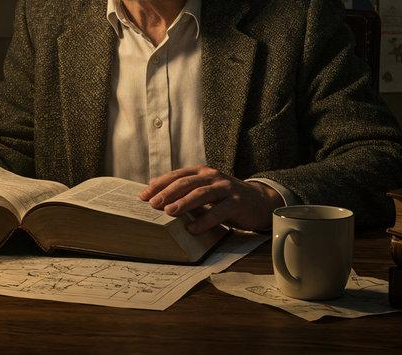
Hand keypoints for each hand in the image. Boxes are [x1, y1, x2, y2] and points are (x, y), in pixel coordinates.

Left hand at [139, 165, 283, 233]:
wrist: (258, 201)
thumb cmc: (226, 196)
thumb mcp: (206, 189)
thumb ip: (186, 190)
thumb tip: (156, 195)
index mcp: (203, 172)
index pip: (178, 176)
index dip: (160, 184)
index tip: (143, 195)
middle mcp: (213, 177)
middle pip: (187, 183)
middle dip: (168, 193)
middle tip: (153, 204)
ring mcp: (226, 189)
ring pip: (201, 194)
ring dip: (183, 203)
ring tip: (168, 213)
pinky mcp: (237, 203)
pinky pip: (218, 212)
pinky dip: (204, 221)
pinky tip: (192, 229)